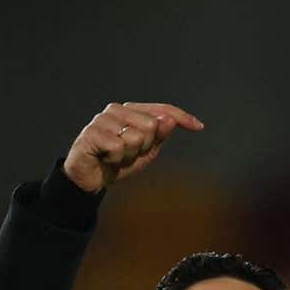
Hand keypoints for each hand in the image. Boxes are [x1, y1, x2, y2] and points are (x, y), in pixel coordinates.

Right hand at [62, 102, 203, 191]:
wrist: (91, 179)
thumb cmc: (119, 162)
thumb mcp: (146, 151)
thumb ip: (159, 136)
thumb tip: (169, 120)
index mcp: (132, 111)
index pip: (161, 110)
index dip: (180, 117)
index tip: (198, 126)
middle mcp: (116, 110)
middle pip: (150, 125)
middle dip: (144, 146)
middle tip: (129, 154)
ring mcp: (102, 119)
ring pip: (135, 137)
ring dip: (129, 155)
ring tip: (116, 157)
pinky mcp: (91, 132)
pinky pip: (117, 147)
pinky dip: (115, 159)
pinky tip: (105, 158)